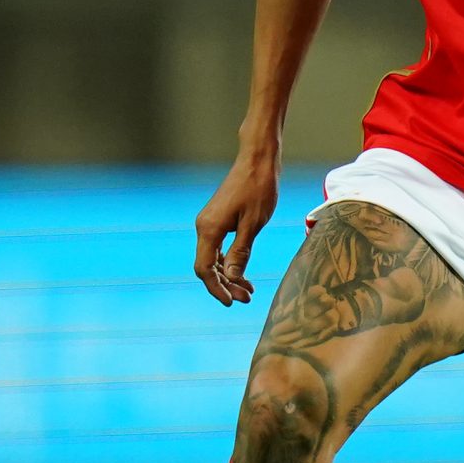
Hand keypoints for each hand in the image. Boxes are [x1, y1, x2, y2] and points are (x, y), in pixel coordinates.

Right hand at [193, 148, 279, 304]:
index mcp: (209, 229)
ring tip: (249, 290)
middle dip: (226, 285)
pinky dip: (231, 262)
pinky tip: (244, 273)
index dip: (216, 289)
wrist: (257, 159)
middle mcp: (204, 227)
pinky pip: (219, 248)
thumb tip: (232, 277)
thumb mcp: (254, 224)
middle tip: (247, 298)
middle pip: (208, 266)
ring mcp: (210, 223)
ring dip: (229, 276)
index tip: (231, 303)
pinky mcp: (219, 219)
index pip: (204, 269)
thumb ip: (241, 252)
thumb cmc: (258, 188)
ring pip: (214, 258)